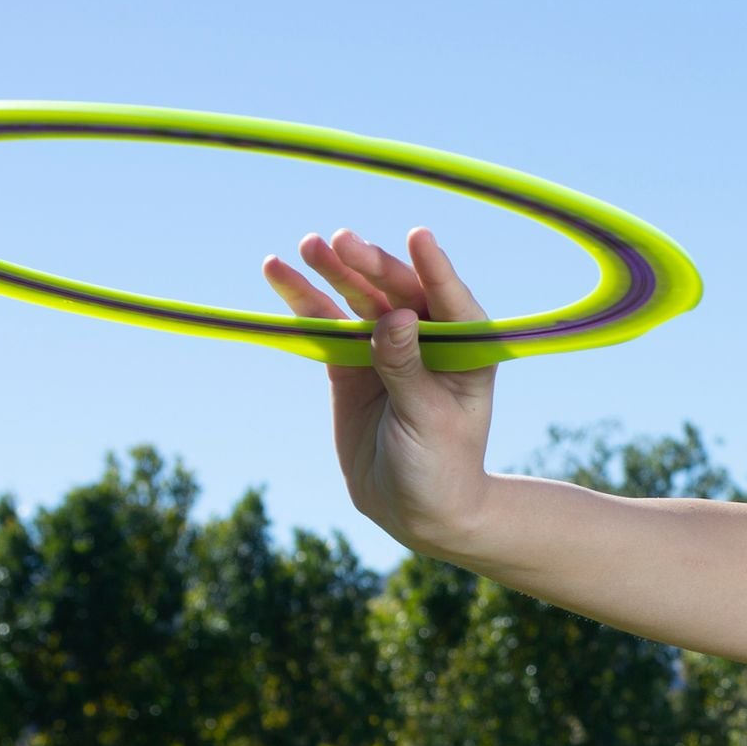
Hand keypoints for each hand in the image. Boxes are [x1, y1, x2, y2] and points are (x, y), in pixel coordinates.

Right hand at [260, 226, 497, 550]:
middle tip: (340, 242)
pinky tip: (279, 273)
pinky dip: (303, 302)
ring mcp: (387, 348)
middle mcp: (429, 339)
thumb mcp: (428, 419)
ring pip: (359, 302)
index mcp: (467, 349)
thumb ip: (407, 368)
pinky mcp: (351, 364)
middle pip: (398, 292)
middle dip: (369, 266)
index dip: (434, 270)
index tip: (418, 237)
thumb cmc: (440, 466)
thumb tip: (393, 317)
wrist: (414, 509)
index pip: (451, 302)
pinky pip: (326, 327)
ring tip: (308, 245)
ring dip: (334, 273)